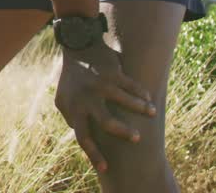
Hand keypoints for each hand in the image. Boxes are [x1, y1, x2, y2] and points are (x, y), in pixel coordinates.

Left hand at [54, 43, 156, 173]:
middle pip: (107, 122)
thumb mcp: (63, 99)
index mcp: (74, 108)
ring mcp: (100, 84)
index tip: (106, 168)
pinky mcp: (111, 72)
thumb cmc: (71, 79)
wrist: (76, 47)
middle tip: (137, 138)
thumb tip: (84, 135)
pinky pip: (131, 85)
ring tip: (152, 113)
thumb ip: (72, 117)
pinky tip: (148, 98)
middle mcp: (86, 98)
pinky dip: (141, 93)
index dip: (93, 154)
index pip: (82, 137)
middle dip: (124, 132)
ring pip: (125, 101)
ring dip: (141, 109)